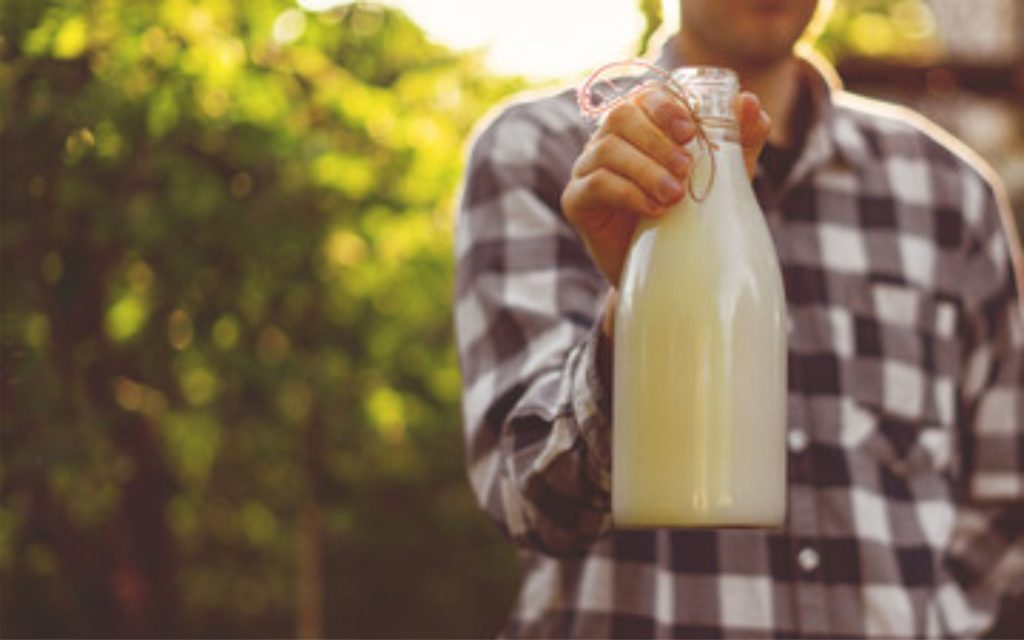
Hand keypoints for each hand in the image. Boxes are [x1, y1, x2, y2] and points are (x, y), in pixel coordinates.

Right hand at [561, 86, 771, 285]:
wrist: (665, 268)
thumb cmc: (691, 214)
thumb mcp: (724, 177)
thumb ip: (738, 139)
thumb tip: (749, 103)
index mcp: (640, 125)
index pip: (644, 97)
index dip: (664, 107)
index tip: (690, 131)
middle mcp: (608, 140)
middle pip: (621, 117)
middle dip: (656, 140)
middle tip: (686, 169)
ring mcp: (587, 169)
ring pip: (607, 149)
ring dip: (645, 169)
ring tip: (674, 195)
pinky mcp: (576, 201)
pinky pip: (594, 184)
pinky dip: (627, 193)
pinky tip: (652, 210)